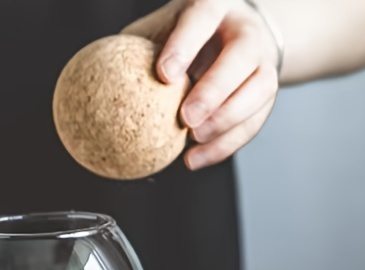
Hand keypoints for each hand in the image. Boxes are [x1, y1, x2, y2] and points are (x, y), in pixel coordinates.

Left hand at [123, 0, 280, 169]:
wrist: (240, 34)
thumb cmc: (189, 32)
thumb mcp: (164, 26)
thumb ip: (140, 46)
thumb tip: (95, 72)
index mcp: (216, 5)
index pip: (202, 19)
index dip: (185, 46)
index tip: (164, 75)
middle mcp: (246, 31)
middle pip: (240, 58)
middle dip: (214, 90)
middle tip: (186, 118)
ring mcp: (263, 62)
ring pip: (257, 92)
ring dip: (226, 122)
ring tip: (193, 141)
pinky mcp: (268, 94)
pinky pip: (253, 123)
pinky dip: (225, 145)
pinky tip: (196, 158)